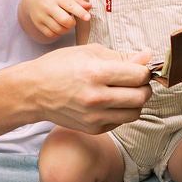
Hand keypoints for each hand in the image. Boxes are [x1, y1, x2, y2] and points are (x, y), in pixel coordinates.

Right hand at [20, 0, 90, 40]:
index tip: (88, 17)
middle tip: (71, 19)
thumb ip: (76, 1)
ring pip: (59, 29)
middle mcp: (48, 6)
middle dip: (72, 23)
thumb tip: (89, 7)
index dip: (80, 12)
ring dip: (66, 29)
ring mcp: (41, 16)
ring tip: (64, 22)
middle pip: (64, 21)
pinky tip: (57, 26)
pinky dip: (58, 33)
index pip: (70, 6)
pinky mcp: (38, 24)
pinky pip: (52, 34)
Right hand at [26, 43, 150, 132]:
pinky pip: (121, 121)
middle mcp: (97, 97)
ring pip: (135, 112)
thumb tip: (148, 55)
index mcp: (96, 73)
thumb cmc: (59, 67)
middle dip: (144, 87)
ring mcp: (95, 116)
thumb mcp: (89, 52)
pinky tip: (111, 102)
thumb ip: (121, 56)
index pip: (139, 75)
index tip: (139, 69)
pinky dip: (122, 111)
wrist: (33, 92)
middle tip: (136, 81)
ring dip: (136, 102)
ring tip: (125, 92)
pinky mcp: (93, 129)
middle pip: (142, 96)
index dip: (144, 70)